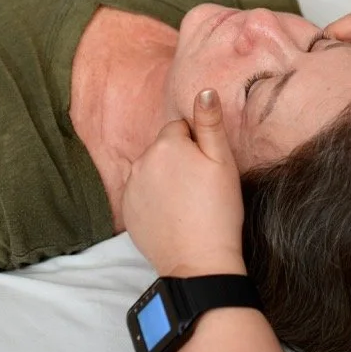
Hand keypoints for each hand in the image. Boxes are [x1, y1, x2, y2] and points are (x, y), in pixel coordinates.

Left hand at [121, 90, 247, 276]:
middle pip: (164, 148)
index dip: (198, 145)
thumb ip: (210, 123)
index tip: (208, 168)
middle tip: (200, 186)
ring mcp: (131, 187)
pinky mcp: (127, 211)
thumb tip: (204, 90)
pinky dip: (154, 198)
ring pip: (152, 170)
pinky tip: (173, 214)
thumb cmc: (218, 211)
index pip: (181, 128)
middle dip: (180, 160)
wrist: (198, 261)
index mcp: (166, 145)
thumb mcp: (223, 163)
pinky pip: (142, 192)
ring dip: (165, 178)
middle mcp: (141, 161)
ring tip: (187, 202)